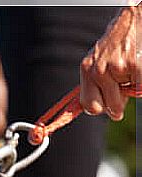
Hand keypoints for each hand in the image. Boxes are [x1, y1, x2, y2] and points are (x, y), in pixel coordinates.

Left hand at [80, 5, 140, 119]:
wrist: (133, 20)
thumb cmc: (117, 43)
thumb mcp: (98, 61)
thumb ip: (96, 84)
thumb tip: (103, 111)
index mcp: (87, 69)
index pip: (88, 105)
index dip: (100, 109)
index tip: (107, 108)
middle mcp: (98, 70)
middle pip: (106, 106)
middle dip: (116, 103)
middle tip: (123, 86)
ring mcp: (116, 68)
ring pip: (124, 97)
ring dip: (130, 88)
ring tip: (130, 69)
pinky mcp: (134, 66)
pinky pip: (138, 89)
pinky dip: (140, 83)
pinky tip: (138, 66)